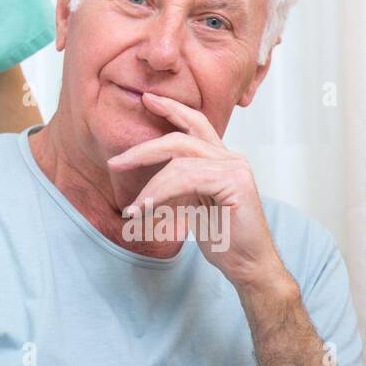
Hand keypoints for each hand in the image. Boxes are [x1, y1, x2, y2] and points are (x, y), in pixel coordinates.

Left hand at [107, 92, 285, 291]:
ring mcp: (235, 167)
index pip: (195, 124)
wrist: (249, 266)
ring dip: (149, 187)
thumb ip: (181, 182)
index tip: (147, 99)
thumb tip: (152, 174)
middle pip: (180, 139)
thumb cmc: (224, 238)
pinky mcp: (235, 182)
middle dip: (144, 149)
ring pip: (179, 163)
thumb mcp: (194, 203)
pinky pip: (186, 179)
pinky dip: (161, 193)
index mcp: (222, 158)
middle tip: (115, 162)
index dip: (172, 109)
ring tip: (132, 209)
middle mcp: (231, 157)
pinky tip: (146, 209)